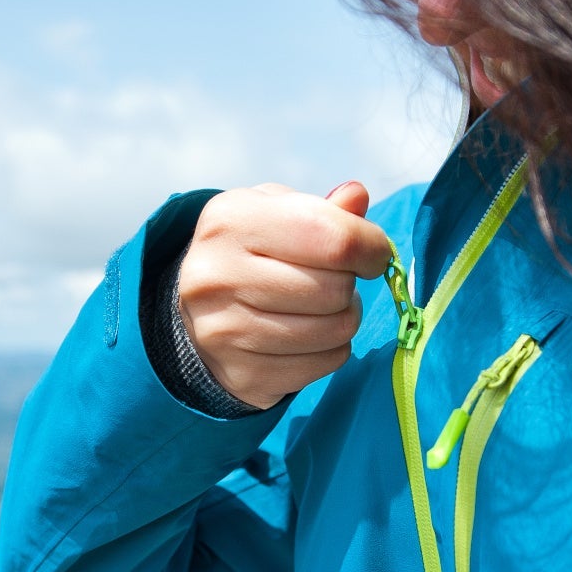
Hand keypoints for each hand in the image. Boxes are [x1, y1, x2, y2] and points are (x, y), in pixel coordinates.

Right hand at [178, 181, 391, 409]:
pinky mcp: (242, 374)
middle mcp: (218, 275)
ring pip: (334, 330)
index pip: (332, 238)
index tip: (373, 253)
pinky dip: (332, 349)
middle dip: (351, 284)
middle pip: (335, 289)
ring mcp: (225, 331)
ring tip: (324, 305)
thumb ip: (323, 208)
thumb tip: (357, 197)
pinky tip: (310, 334)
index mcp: (230, 221)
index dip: (371, 247)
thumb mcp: (277, 213)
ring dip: (345, 317)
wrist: (199, 309)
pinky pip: (325, 363)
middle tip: (337, 279)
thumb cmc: (252, 251)